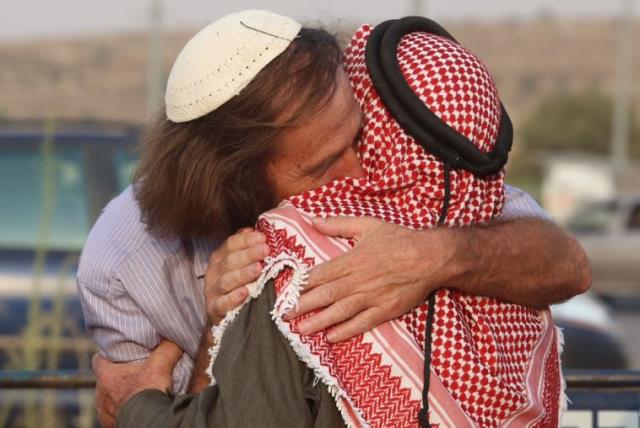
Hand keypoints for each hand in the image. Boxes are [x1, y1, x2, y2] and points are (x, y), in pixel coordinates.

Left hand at [92, 340, 182, 427]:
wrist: (150, 423)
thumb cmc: (150, 394)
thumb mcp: (161, 365)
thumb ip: (166, 348)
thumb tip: (173, 338)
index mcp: (107, 376)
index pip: (98, 360)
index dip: (109, 355)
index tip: (120, 354)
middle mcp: (101, 395)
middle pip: (105, 380)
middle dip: (118, 376)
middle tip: (135, 372)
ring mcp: (105, 412)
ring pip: (109, 398)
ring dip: (120, 395)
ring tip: (137, 392)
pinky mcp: (111, 425)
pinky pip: (114, 414)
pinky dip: (124, 410)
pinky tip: (137, 408)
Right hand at [205, 228, 269, 323]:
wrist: (224, 317)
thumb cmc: (237, 286)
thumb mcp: (240, 265)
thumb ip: (247, 248)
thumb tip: (258, 231)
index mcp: (220, 258)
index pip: (231, 244)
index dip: (246, 240)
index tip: (263, 237)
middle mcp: (214, 272)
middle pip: (230, 260)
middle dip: (249, 254)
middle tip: (266, 250)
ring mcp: (213, 291)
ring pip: (226, 281)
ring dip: (243, 274)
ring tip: (259, 269)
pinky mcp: (214, 310)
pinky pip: (223, 303)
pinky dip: (233, 298)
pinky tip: (245, 293)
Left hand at [287, 217, 455, 341]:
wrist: (430, 257)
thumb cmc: (399, 239)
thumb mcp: (368, 225)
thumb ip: (339, 224)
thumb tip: (313, 220)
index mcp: (352, 260)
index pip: (320, 274)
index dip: (302, 284)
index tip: (285, 291)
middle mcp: (359, 280)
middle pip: (325, 294)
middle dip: (302, 305)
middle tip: (283, 314)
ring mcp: (372, 297)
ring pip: (340, 312)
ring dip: (319, 321)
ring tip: (301, 330)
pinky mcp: (385, 310)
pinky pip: (362, 323)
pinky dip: (346, 331)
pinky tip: (331, 337)